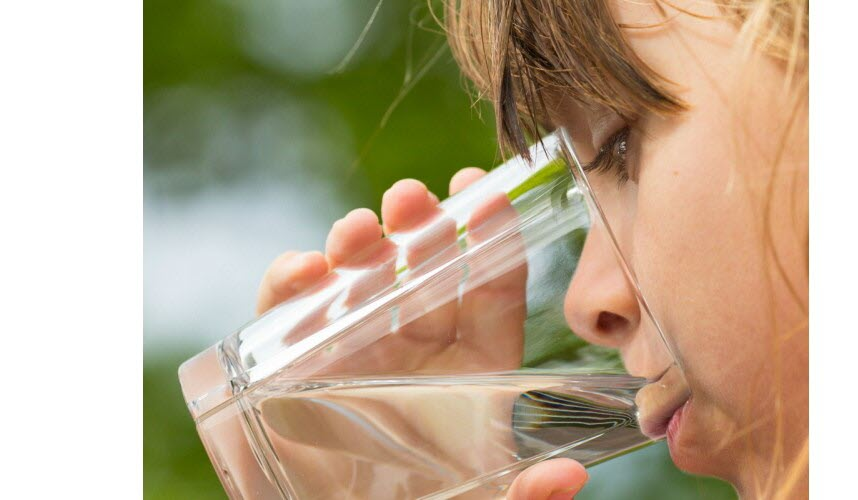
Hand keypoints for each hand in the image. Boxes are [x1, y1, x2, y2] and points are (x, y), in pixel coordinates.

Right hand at [252, 169, 588, 498]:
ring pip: (359, 280)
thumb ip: (523, 497)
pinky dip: (289, 286)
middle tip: (413, 199)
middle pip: (424, 274)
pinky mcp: (291, 366)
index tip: (490, 197)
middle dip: (421, 229)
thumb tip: (569, 478)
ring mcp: (354, 352)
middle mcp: (415, 352)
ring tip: (357, 230)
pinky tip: (304, 271)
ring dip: (357, 246)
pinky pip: (288, 314)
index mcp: (471, 372)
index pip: (491, 296)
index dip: (493, 244)